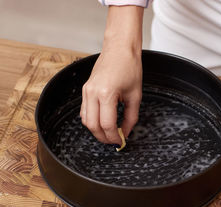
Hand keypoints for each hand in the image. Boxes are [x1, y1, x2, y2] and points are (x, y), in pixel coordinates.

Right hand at [80, 5, 143, 144]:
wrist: (120, 49)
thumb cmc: (129, 67)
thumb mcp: (135, 95)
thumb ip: (131, 117)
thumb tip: (126, 132)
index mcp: (106, 94)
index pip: (107, 125)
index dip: (114, 137)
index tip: (121, 142)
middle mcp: (92, 93)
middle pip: (92, 126)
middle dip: (104, 137)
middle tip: (114, 141)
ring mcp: (86, 91)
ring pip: (85, 120)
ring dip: (96, 131)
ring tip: (109, 134)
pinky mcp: (85, 89)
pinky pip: (84, 111)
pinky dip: (92, 121)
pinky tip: (103, 123)